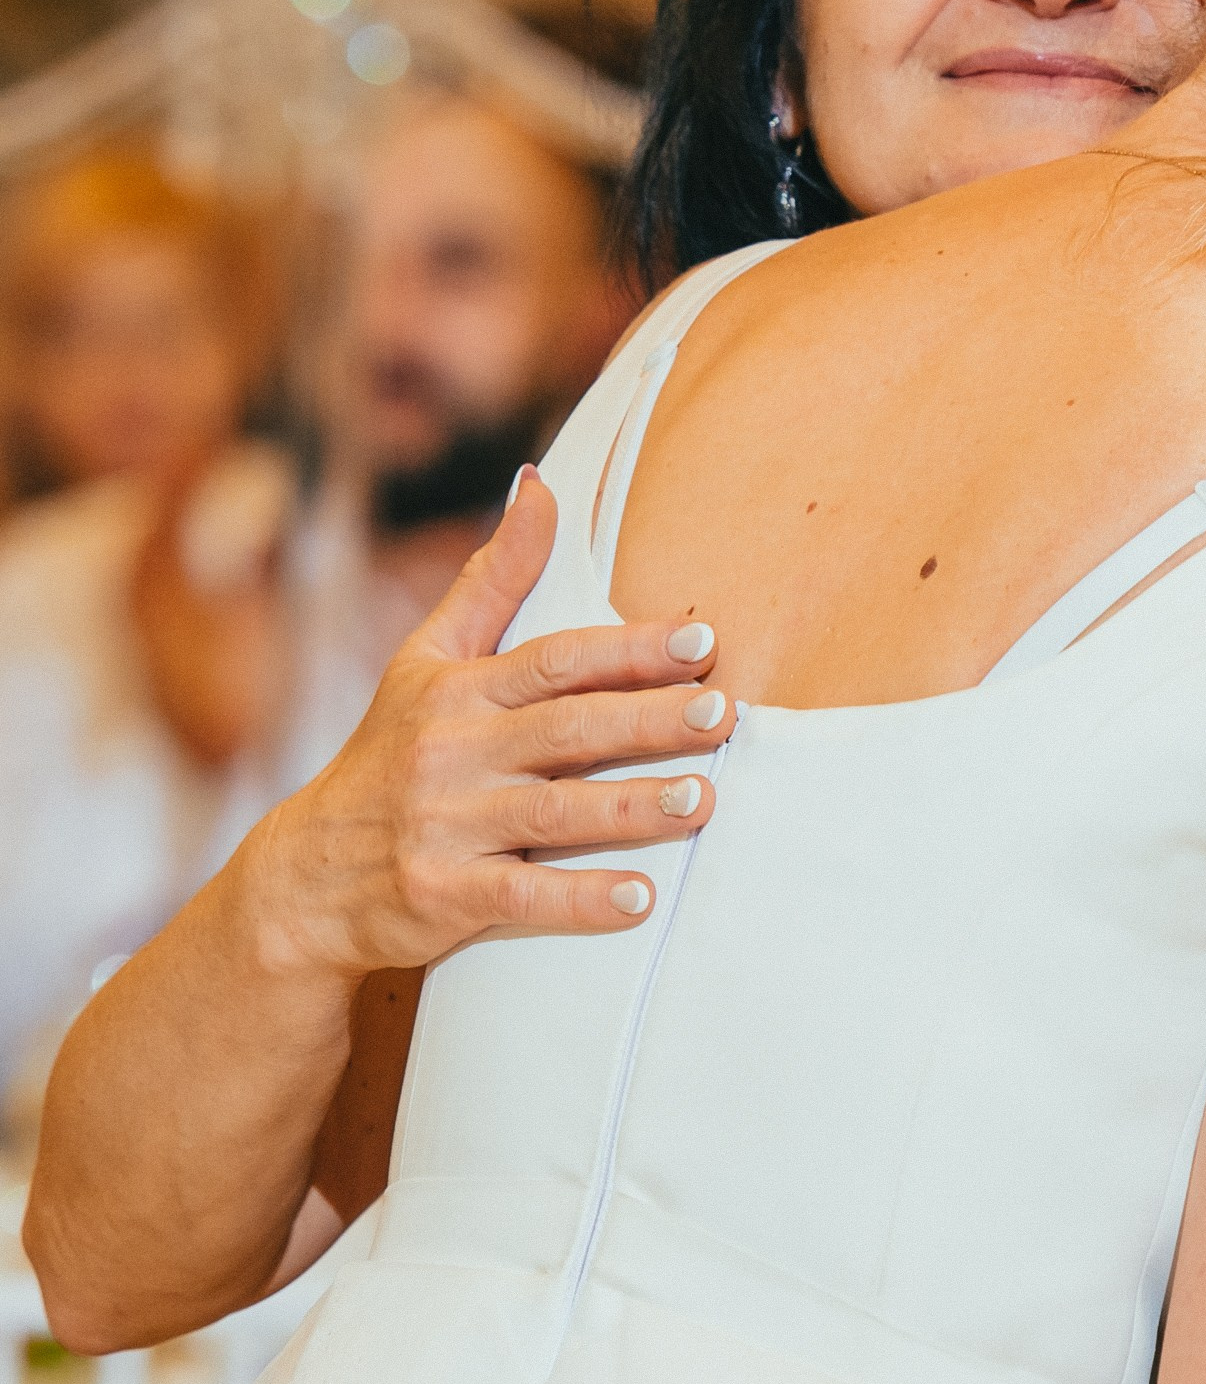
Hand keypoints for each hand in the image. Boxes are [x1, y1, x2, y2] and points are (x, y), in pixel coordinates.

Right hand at [241, 469, 726, 984]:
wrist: (305, 877)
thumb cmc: (388, 754)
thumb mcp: (425, 660)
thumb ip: (492, 580)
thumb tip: (541, 483)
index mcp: (458, 691)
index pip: (554, 661)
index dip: (629, 649)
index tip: (701, 640)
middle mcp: (451, 752)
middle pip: (565, 729)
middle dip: (648, 720)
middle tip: (722, 712)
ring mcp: (444, 826)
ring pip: (553, 813)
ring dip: (632, 807)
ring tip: (703, 800)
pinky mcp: (440, 895)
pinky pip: (522, 896)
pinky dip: (581, 900)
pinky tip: (639, 899)